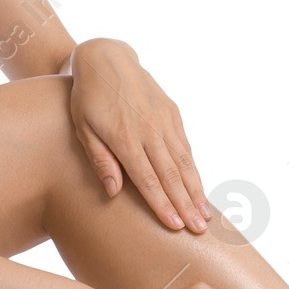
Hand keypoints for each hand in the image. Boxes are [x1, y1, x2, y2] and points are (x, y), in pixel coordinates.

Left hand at [67, 39, 212, 232]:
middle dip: (186, 204)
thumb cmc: (87, 98)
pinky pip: (185, 145)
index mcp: (125, 139)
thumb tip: (114, 192)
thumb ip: (100, 160)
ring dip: (196, 189)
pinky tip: (199, 186)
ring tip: (206, 214)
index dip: (162, 205)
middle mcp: (149, 130)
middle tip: (199, 229)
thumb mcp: (83, 128)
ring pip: (184, 161)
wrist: (107, 59)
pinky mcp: (172, 112)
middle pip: (171, 175)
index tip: (175, 226)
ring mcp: (163, 120)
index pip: (148, 180)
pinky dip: (193, 167)